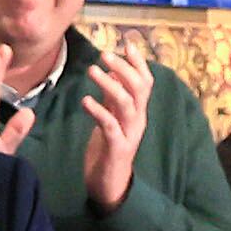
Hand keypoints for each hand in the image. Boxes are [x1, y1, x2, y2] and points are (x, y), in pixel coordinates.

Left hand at [77, 40, 152, 209]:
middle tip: (105, 54)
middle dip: (124, 68)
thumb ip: (113, 97)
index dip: (139, 63)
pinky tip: (85, 100)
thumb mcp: (112, 118)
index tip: (127, 44)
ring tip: (93, 70)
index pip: (146, 83)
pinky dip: (98, 111)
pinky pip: (110, 126)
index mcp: (137, 113)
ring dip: (110, 84)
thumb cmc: (108, 150)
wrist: (109, 186)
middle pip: (140, 88)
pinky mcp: (116, 149)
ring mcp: (129, 134)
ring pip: (126, 103)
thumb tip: (112, 71)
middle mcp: (138, 121)